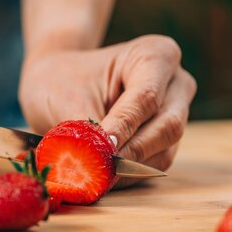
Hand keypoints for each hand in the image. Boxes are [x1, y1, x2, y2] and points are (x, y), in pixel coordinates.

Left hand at [19, 35, 196, 182]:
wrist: (56, 81)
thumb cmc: (62, 79)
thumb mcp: (67, 97)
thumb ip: (85, 129)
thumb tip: (93, 162)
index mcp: (155, 55)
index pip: (147, 96)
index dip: (125, 125)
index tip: (103, 146)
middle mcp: (175, 84)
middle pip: (167, 126)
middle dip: (132, 151)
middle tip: (100, 168)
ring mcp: (175, 113)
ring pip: (164, 151)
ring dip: (130, 168)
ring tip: (95, 173)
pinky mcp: (167, 141)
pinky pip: (155, 164)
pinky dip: (129, 174)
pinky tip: (103, 176)